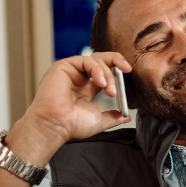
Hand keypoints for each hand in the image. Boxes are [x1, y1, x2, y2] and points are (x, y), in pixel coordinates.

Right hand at [5, 52, 133, 166]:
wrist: (56, 127)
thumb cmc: (71, 125)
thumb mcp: (99, 120)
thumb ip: (113, 117)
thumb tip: (126, 117)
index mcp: (86, 87)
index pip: (105, 72)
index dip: (117, 71)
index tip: (130, 75)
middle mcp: (78, 77)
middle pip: (101, 60)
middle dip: (116, 61)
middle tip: (127, 69)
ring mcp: (71, 71)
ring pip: (96, 60)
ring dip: (108, 74)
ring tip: (111, 91)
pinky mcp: (63, 66)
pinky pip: (86, 61)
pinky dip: (98, 70)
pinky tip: (102, 84)